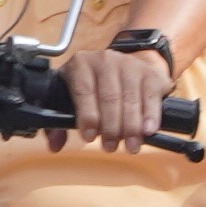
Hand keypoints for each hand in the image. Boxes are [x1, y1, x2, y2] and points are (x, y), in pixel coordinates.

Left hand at [56, 39, 174, 150]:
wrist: (124, 66)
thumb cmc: (94, 87)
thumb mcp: (71, 96)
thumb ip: (58, 122)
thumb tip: (55, 145)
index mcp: (80, 64)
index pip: (83, 91)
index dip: (87, 116)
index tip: (89, 137)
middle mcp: (105, 60)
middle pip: (109, 98)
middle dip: (110, 127)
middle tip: (110, 146)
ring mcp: (130, 65)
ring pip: (130, 100)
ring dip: (131, 127)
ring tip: (130, 146)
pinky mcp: (149, 74)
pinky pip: (150, 98)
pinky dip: (150, 117)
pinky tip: (147, 131)